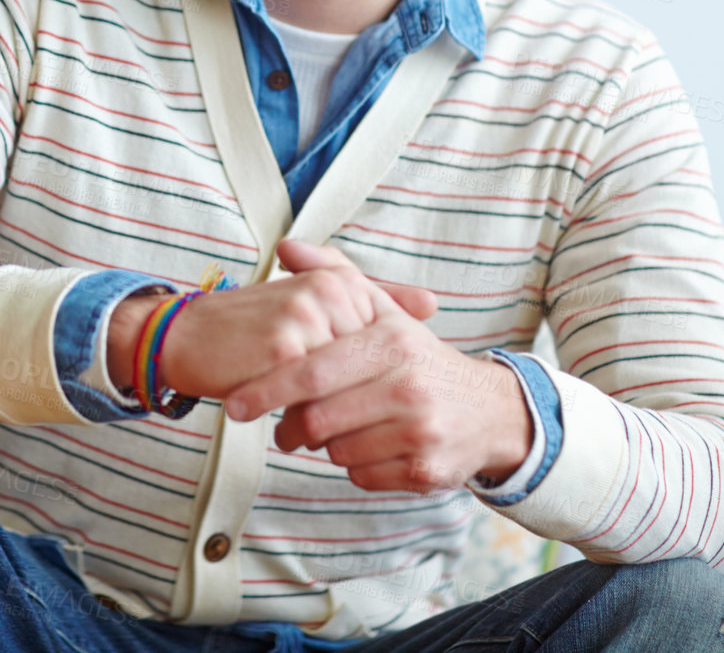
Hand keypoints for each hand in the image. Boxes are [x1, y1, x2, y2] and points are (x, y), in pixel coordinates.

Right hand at [106, 238, 439, 398]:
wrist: (186, 338)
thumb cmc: (252, 330)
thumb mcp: (314, 309)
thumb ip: (374, 301)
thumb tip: (432, 302)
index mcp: (339, 279)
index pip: (379, 348)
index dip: (367, 383)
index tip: (359, 402)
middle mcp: (327, 290)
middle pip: (362, 369)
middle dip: (349, 404)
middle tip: (332, 424)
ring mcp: (305, 316)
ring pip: (340, 387)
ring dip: (326, 415)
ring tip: (302, 426)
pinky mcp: (283, 348)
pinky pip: (311, 397)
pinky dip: (303, 417)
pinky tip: (285, 424)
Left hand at [221, 240, 531, 492]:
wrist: (488, 408)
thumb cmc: (417, 356)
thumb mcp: (383, 310)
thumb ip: (333, 274)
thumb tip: (285, 247)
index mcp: (393, 341)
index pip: (312, 372)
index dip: (268, 391)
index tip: (235, 404)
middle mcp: (410, 386)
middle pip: (318, 419)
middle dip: (292, 427)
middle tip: (286, 429)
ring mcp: (421, 431)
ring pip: (336, 451)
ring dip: (327, 445)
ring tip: (342, 427)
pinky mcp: (427, 470)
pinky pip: (362, 476)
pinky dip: (356, 465)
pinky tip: (371, 445)